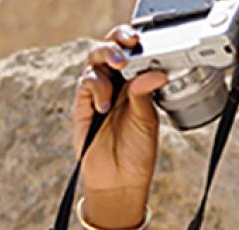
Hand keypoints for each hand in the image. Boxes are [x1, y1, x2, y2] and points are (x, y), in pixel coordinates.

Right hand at [74, 25, 169, 228]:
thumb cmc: (136, 153)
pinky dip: (97, 87)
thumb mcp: (146, 120)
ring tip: (119, 66)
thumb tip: (155, 71)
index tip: (140, 38)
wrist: (119, 181)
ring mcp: (97, 94)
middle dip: (116, 41)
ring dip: (106, 57)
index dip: (133, 42)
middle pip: (108, 50)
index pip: (131, 54)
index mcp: (134, 84)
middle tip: (128, 43)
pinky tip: (105, 104)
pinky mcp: (83, 106)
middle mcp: (115, 85)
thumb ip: (144, 93)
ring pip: (94, 61)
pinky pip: (85, 84)